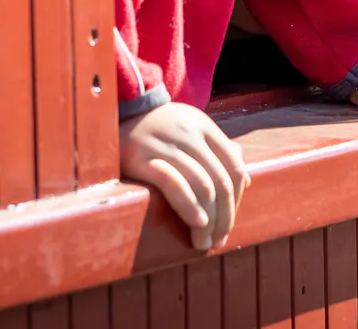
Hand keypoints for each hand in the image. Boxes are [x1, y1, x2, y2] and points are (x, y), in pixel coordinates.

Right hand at [120, 102, 250, 251]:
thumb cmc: (156, 131)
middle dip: (224, 216)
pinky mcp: (142, 157)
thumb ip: (218, 150)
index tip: (230, 223)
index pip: (234, 166)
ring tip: (204, 242)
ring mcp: (167, 144)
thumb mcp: (189, 131)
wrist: (111, 115)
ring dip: (208, 220)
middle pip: (221, 180)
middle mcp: (189, 133)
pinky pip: (174, 183)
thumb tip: (246, 180)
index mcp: (204, 126)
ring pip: (202, 185)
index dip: (237, 199)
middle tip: (219, 241)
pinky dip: (189, 206)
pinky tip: (195, 223)